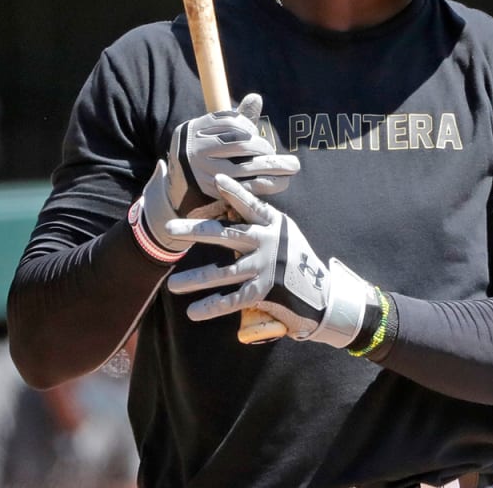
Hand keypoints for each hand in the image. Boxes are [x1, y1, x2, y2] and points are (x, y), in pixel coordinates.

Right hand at [129, 93, 298, 262]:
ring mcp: (203, 171)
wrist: (179, 191)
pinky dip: (266, 184)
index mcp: (195, 129)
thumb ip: (237, 118)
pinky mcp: (212, 192)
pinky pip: (244, 186)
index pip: (232, 122)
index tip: (258, 135)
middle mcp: (196, 149)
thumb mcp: (214, 134)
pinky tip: (282, 183)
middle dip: (264, 148)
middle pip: (241, 144)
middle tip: (276, 152)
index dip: (250, 128)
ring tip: (290, 166)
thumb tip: (256, 97)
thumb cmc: (206, 156)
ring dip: (271, 166)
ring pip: (244, 167)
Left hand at [164, 175, 372, 347]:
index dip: (234, 192)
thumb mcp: (284, 233)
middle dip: (194, 231)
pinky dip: (211, 307)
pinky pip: (232, 300)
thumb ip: (258, 222)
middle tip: (170, 228)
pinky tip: (192, 312)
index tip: (217, 179)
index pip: (250, 205)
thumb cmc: (296, 259)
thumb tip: (226, 207)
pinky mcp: (264, 291)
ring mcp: (266, 267)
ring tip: (172, 285)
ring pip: (222, 272)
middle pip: (225, 234)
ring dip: (194, 279)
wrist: (322, 294)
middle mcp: (269, 242)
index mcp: (273, 224)